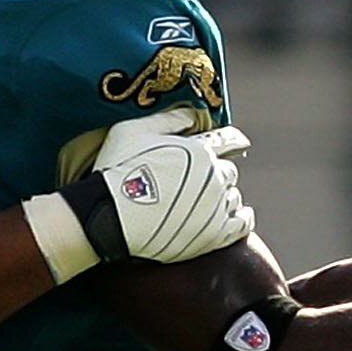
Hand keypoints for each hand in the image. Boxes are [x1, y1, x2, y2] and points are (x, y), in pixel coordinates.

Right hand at [57, 131, 255, 266]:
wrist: (108, 218)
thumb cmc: (116, 172)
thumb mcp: (133, 130)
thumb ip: (169, 120)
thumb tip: (194, 116)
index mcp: (199, 150)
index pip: (226, 140)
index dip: (232, 140)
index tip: (237, 143)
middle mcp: (213, 177)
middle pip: (229, 172)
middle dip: (217, 174)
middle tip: (200, 183)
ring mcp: (215, 207)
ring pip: (233, 198)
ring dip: (223, 197)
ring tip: (206, 204)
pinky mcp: (213, 235)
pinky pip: (241, 225)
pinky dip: (242, 219)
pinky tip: (238, 217)